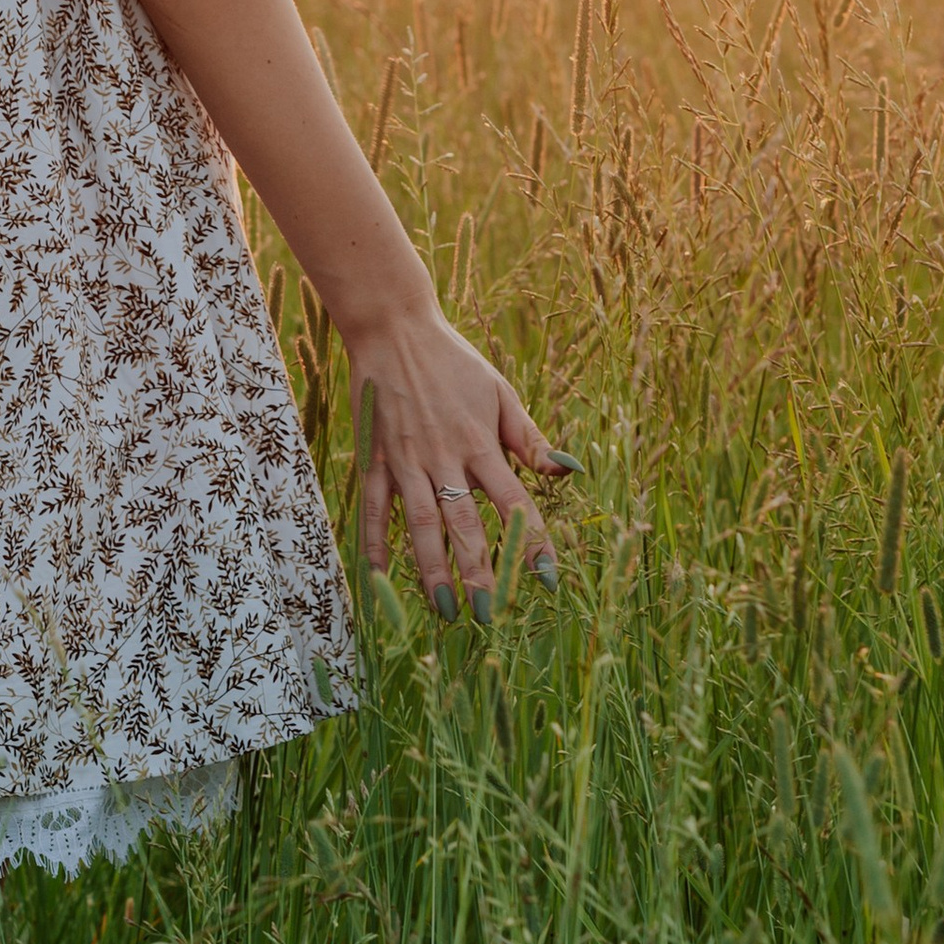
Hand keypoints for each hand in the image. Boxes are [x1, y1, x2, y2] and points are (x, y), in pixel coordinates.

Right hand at [340, 297, 573, 623]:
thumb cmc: (454, 362)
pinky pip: (375, 507)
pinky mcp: (375, 459)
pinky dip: (375, 542)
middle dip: (479, 570)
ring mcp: (405, 460)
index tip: (546, 580)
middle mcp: (443, 457)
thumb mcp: (500, 392)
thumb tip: (568, 473)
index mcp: (480, 442)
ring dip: (432, 570)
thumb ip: (529, 439)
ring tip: (444, 610)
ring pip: (420, 524)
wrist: (393, 329)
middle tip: (489, 614)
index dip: (531, 542)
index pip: (513, 502)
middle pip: (465, 523)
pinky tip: (379, 577)